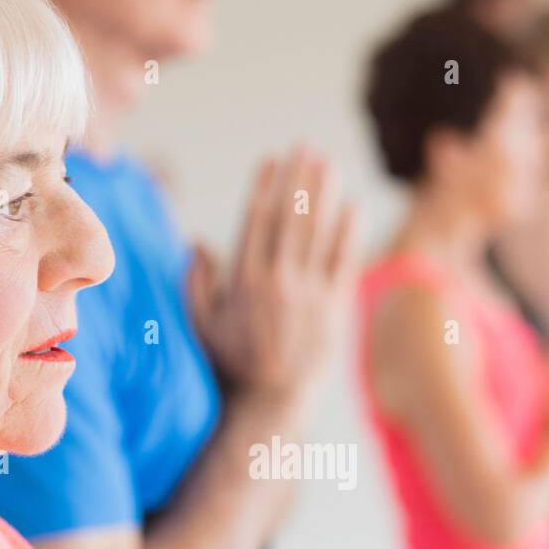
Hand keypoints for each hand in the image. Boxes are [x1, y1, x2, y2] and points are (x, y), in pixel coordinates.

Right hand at [188, 147, 359, 398]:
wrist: (271, 402)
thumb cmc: (233, 362)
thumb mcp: (203, 324)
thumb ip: (197, 282)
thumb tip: (196, 242)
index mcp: (244, 282)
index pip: (256, 221)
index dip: (265, 186)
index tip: (272, 159)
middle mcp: (277, 283)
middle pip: (290, 218)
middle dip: (299, 178)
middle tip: (306, 146)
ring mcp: (308, 295)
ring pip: (318, 233)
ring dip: (324, 194)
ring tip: (329, 164)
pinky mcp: (334, 309)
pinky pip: (344, 261)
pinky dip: (349, 232)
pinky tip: (353, 205)